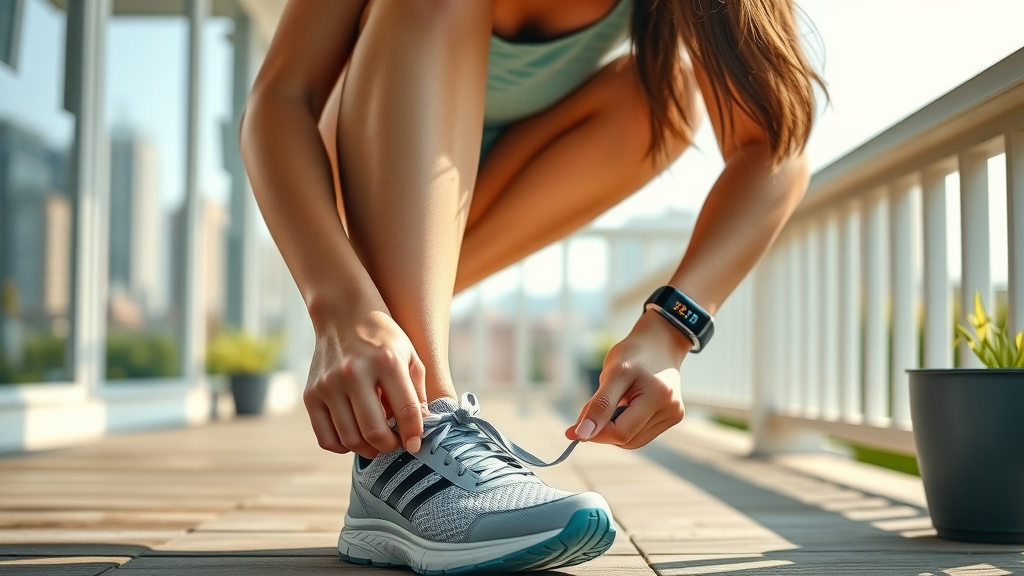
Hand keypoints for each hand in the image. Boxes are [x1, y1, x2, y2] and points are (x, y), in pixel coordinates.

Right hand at [303, 306, 428, 458]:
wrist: (343, 313)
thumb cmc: (382, 337)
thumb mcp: (409, 355)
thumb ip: (418, 393)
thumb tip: (420, 431)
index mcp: (386, 361)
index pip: (406, 411)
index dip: (415, 434)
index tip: (416, 444)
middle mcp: (354, 373)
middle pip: (374, 431)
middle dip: (391, 446)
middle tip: (397, 443)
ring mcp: (329, 384)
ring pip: (350, 439)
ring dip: (369, 449)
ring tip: (378, 442)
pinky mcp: (311, 394)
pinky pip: (325, 437)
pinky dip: (342, 446)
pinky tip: (355, 437)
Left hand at [565, 310, 689, 448]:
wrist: (658, 343)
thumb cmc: (633, 355)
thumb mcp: (612, 374)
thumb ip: (599, 405)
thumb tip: (581, 434)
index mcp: (657, 395)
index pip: (621, 432)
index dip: (595, 433)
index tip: (574, 429)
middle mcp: (671, 409)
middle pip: (627, 440)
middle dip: (605, 431)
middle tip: (592, 413)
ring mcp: (674, 414)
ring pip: (634, 441)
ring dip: (616, 430)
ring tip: (615, 404)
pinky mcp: (673, 417)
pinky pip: (642, 435)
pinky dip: (628, 427)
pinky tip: (627, 408)